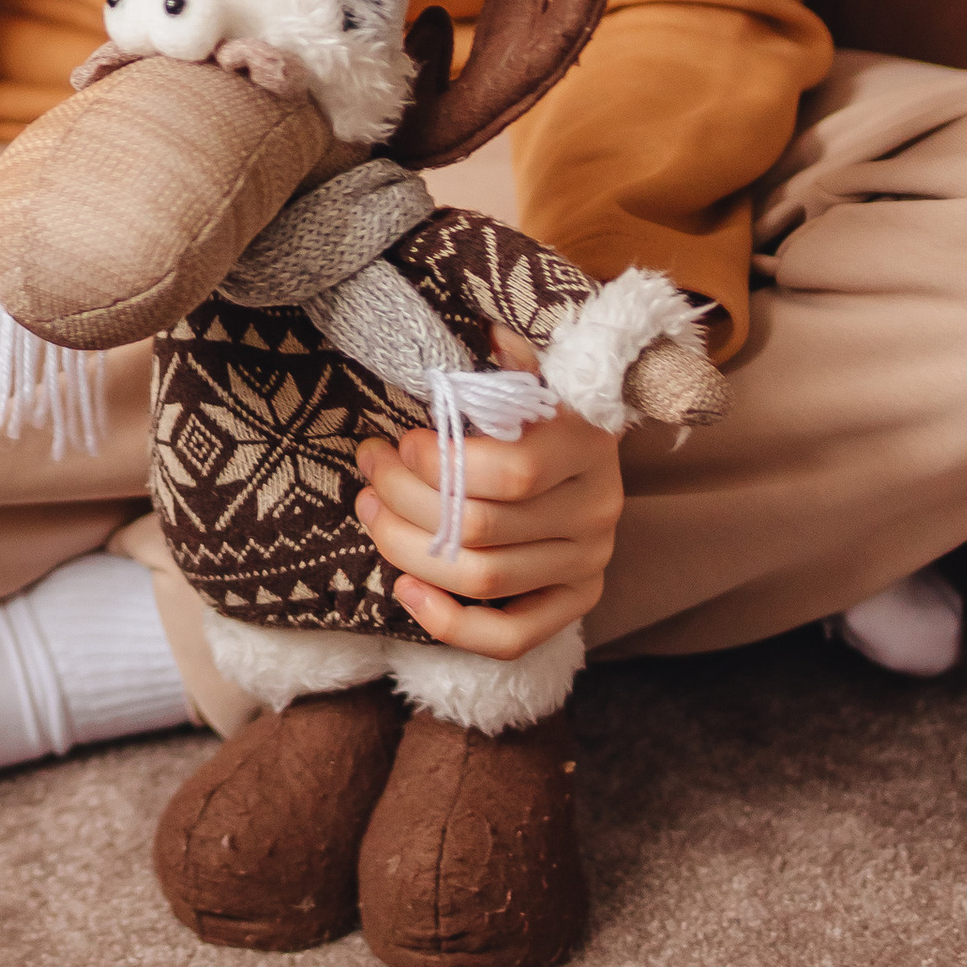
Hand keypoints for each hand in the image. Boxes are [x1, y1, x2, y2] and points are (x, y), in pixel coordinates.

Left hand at [353, 330, 623, 656]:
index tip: (398, 442)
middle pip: (482, 528)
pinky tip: (404, 589)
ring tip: (371, 512)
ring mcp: (588, 565)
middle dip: (405, 499)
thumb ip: (510, 364)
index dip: (438, 463)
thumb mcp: (531, 378)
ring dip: (408, 549)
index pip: (509, 471)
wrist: (584, 460)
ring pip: (483, 580)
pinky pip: (513, 638)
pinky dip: (451, 624)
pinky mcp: (573, 605)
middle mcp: (597, 512)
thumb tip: (485, 328)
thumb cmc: (540, 412)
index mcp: (588, 446)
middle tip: (369, 469)